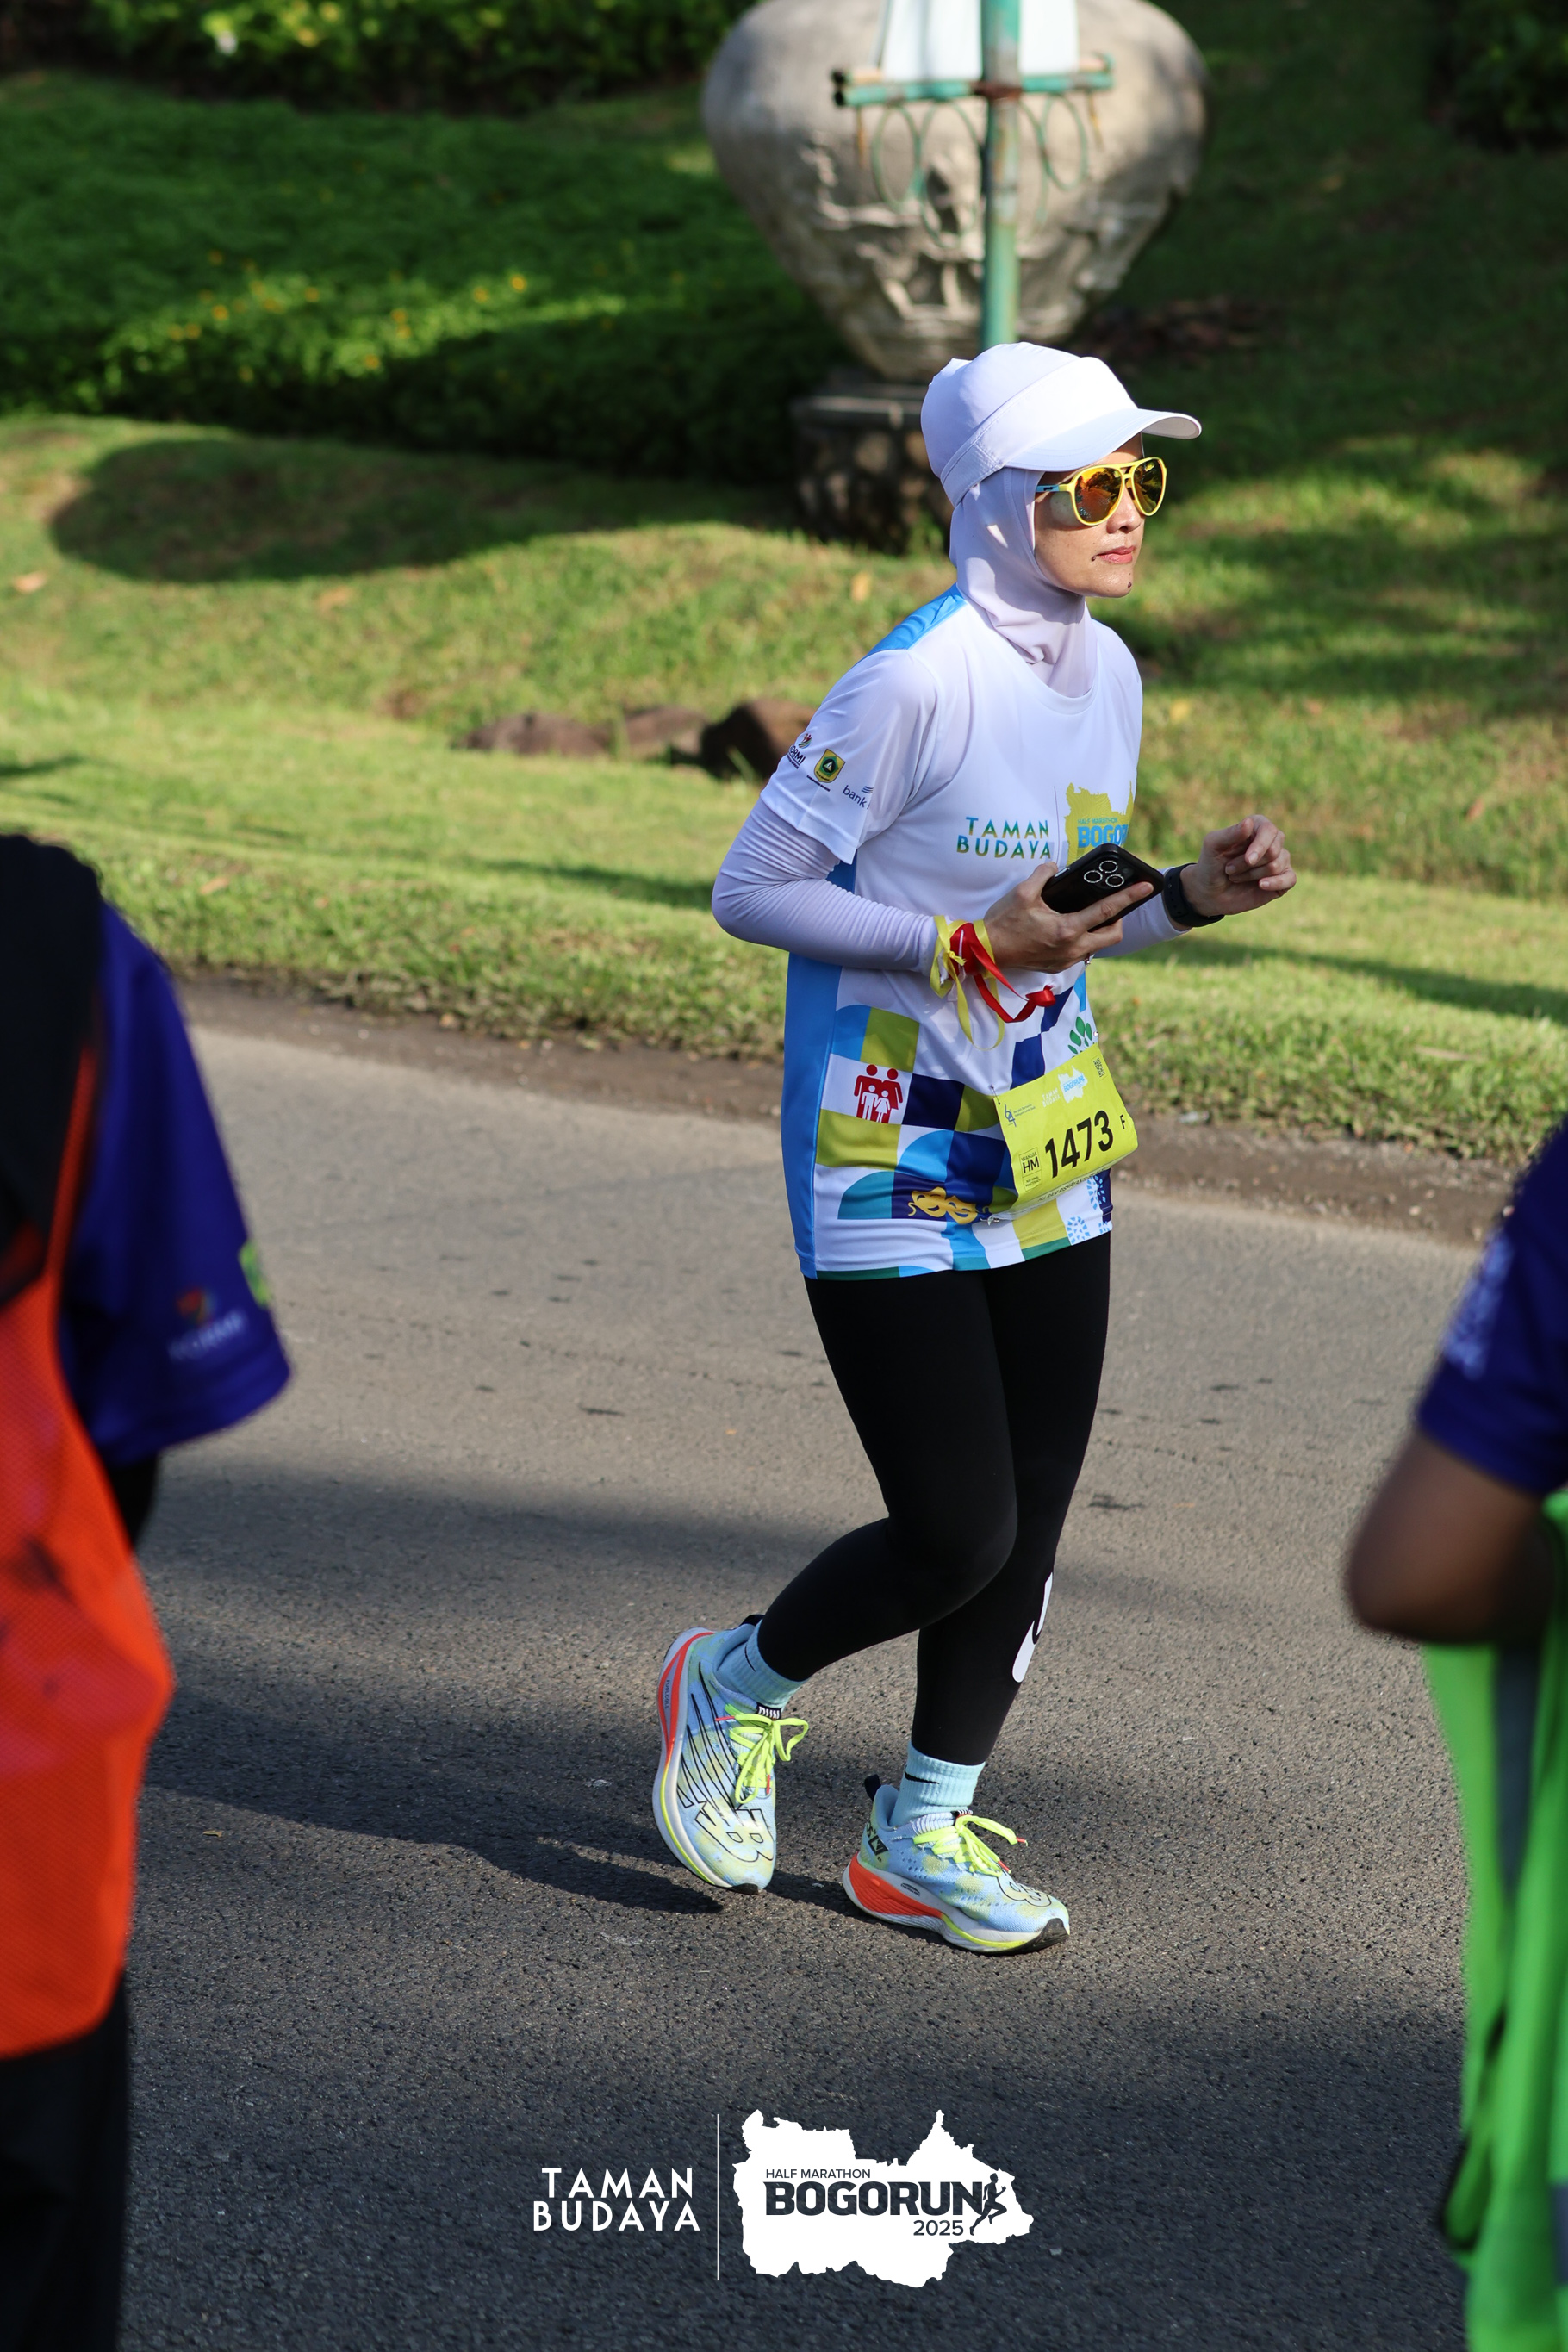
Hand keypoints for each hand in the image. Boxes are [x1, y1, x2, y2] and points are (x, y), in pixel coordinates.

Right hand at [982, 862, 1154, 973]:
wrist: (986, 952)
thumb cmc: (1003, 923)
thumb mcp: (1022, 893)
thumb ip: (1043, 874)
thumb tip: (1054, 865)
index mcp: (1067, 929)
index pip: (1107, 910)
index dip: (1130, 897)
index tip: (1147, 887)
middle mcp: (1072, 948)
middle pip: (1112, 935)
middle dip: (1119, 919)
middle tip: (1113, 906)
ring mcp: (1066, 960)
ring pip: (1098, 946)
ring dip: (1101, 930)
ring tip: (1092, 915)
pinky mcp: (1058, 966)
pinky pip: (1082, 952)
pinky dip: (1085, 939)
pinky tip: (1073, 928)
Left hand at [1180, 816, 1294, 919]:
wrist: (1210, 893)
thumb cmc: (1211, 865)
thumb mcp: (1212, 846)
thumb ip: (1230, 834)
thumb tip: (1249, 822)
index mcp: (1257, 827)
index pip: (1269, 830)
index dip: (1260, 846)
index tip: (1248, 860)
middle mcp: (1272, 841)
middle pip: (1274, 850)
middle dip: (1249, 864)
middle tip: (1230, 869)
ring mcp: (1279, 860)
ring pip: (1277, 866)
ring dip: (1252, 875)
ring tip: (1236, 877)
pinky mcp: (1283, 879)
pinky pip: (1291, 879)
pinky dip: (1276, 883)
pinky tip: (1261, 885)